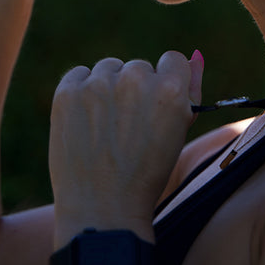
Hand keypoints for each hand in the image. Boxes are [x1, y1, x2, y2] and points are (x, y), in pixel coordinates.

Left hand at [49, 51, 203, 246]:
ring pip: (109, 68)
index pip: (173, 59)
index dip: (167, 81)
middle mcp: (136, 80)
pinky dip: (82, 90)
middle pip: (139, 66)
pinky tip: (86, 119)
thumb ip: (191, 90)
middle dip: (136, 89)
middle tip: (129, 125)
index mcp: (170, 89)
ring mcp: (99, 84)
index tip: (156, 102)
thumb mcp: (179, 132)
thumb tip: (195, 55)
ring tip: (106, 126)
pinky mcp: (68, 91)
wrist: (102, 209)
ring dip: (109, 88)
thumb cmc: (147, 173)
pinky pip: (79, 74)